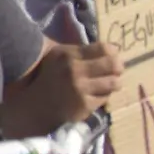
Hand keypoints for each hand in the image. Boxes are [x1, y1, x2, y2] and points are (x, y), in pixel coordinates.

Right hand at [1, 43, 122, 136]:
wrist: (34, 105)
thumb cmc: (49, 76)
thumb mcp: (59, 57)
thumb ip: (82, 51)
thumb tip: (114, 48)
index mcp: (68, 55)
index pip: (104, 48)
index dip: (113, 52)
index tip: (113, 55)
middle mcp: (74, 71)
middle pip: (113, 64)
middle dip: (118, 67)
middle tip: (117, 69)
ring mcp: (80, 89)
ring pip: (114, 83)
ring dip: (114, 82)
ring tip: (110, 83)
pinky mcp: (84, 105)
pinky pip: (106, 98)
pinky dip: (103, 96)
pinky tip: (95, 94)